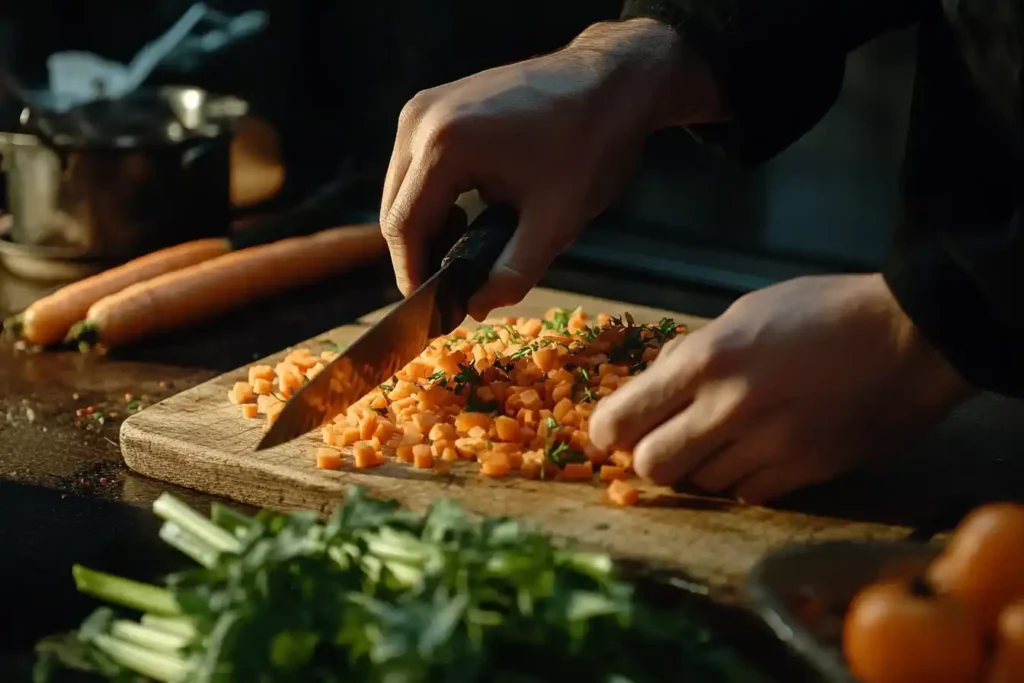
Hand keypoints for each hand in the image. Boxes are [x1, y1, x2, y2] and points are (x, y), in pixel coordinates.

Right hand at [379, 19, 719, 319]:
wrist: (612, 81)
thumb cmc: (590, 143)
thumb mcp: (556, 220)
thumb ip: (513, 273)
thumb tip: (475, 308)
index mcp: (445, 145)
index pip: (404, 227)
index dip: (413, 276)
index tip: (432, 314)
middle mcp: (421, 119)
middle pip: (394, 208)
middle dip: (418, 255)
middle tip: (451, 293)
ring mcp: (425, 106)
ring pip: (401, 188)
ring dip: (424, 228)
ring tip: (463, 255)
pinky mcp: (437, 104)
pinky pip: (415, 166)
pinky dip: (431, 199)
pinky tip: (465, 218)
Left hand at [589, 274, 973, 503]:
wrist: (911, 337)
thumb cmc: (825, 311)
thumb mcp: (746, 312)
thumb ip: (693, 351)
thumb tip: (654, 381)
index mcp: (706, 359)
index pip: (622, 418)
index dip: (608, 432)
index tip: (614, 433)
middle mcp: (727, 408)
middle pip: (651, 466)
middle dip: (650, 457)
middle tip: (666, 440)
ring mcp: (767, 446)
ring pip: (699, 483)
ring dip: (700, 466)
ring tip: (725, 438)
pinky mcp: (804, 472)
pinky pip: (746, 492)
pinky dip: (741, 478)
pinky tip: (759, 452)